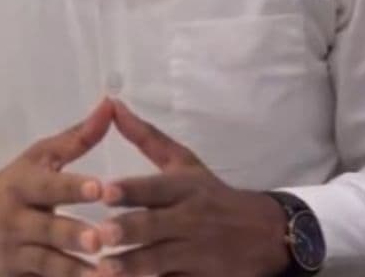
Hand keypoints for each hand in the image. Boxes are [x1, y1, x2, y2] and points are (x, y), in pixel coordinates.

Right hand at [0, 99, 113, 276]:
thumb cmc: (15, 184)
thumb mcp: (40, 157)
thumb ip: (78, 137)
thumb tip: (111, 104)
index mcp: (22, 186)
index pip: (49, 186)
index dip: (74, 188)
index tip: (101, 188)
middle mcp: (14, 221)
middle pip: (46, 231)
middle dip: (73, 236)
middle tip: (100, 240)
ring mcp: (12, 255)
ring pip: (45, 266)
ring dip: (75, 272)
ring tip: (107, 275)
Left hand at [96, 101, 290, 276]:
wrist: (264, 234)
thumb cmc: (211, 195)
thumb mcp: (185, 163)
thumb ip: (146, 138)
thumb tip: (112, 104)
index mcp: (185, 187)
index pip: (155, 187)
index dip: (130, 190)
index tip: (104, 191)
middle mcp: (190, 218)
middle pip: (155, 225)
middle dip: (129, 230)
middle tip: (100, 234)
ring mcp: (195, 252)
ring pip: (159, 260)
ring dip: (132, 266)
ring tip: (104, 270)